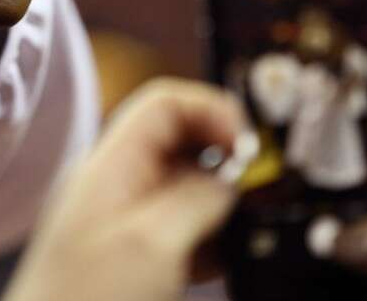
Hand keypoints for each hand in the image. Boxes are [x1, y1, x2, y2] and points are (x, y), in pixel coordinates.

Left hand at [3, 78, 244, 300]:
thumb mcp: (150, 244)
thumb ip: (196, 199)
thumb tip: (229, 180)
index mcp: (111, 165)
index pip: (164, 104)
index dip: (211, 111)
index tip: (247, 145)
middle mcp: (117, 184)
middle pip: (178, 142)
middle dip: (222, 157)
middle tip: (255, 188)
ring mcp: (124, 220)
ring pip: (183, 188)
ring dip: (218, 202)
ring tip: (242, 230)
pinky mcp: (133, 256)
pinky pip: (179, 229)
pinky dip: (207, 237)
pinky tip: (220, 262)